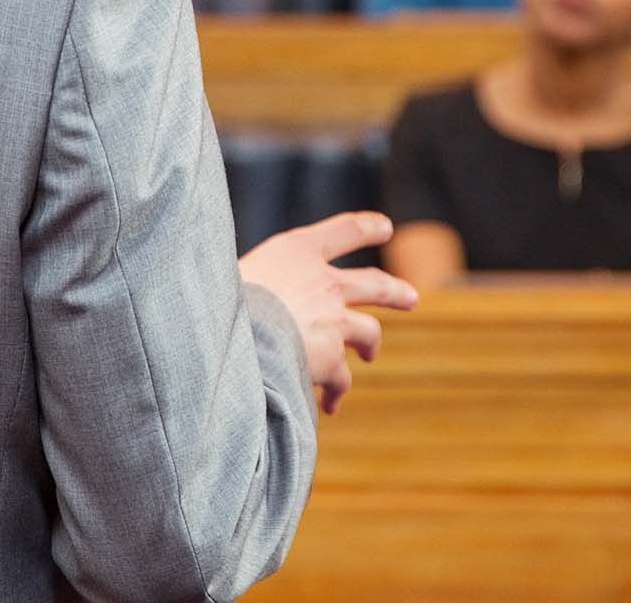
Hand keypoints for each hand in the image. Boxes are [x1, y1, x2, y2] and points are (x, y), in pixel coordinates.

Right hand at [238, 211, 418, 414]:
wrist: (231, 334)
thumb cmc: (219, 300)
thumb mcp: (234, 271)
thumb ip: (259, 282)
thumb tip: (257, 300)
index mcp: (296, 251)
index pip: (343, 231)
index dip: (366, 227)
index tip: (385, 227)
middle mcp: (324, 282)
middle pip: (374, 283)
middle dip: (394, 291)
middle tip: (411, 298)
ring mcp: (334, 320)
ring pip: (368, 333)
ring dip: (369, 345)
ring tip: (369, 356)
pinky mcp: (333, 358)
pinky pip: (341, 379)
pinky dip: (336, 391)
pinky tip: (330, 404)